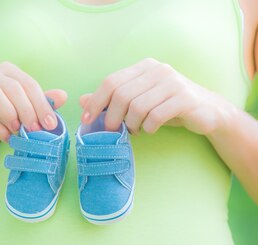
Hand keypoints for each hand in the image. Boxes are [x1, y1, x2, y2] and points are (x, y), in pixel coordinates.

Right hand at [0, 61, 66, 150]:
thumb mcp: (26, 112)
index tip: (51, 124)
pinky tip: (5, 137)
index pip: (28, 83)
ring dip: (9, 112)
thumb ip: (42, 103)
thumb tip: (63, 96)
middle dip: (27, 109)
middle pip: (12, 86)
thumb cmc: (5, 120)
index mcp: (8, 72)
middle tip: (36, 130)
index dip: (41, 103)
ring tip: (18, 130)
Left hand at [80, 57, 230, 136]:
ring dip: (132, 124)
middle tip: (113, 131)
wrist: (208, 112)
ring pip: (137, 107)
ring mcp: (173, 82)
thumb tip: (81, 101)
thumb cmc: (167, 107)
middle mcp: (158, 70)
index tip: (86, 121)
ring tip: (136, 130)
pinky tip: (150, 129)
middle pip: (121, 95)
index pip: (111, 81)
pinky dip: (148, 127)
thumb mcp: (137, 102)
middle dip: (112, 117)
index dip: (95, 102)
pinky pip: (155, 116)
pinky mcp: (185, 98)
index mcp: (143, 67)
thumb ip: (111, 100)